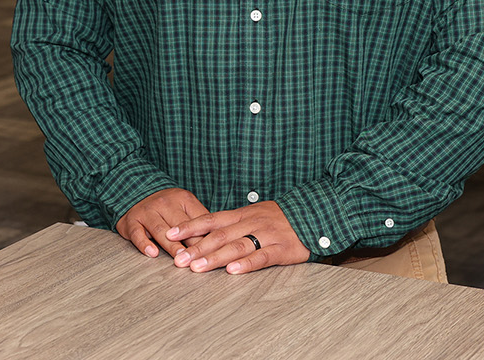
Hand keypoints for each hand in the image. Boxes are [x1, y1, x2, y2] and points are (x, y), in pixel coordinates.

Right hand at [116, 188, 208, 258]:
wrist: (136, 194)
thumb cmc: (167, 207)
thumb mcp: (185, 206)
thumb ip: (201, 221)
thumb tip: (222, 240)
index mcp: (182, 198)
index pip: (198, 219)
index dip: (207, 237)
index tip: (215, 252)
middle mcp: (164, 202)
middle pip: (180, 225)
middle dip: (191, 243)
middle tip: (200, 259)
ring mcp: (147, 211)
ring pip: (160, 230)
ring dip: (171, 245)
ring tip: (179, 258)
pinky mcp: (132, 221)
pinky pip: (137, 233)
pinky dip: (144, 244)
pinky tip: (152, 253)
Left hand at [166, 201, 309, 274]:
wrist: (314, 212)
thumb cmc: (279, 217)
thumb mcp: (253, 214)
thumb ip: (232, 224)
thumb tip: (204, 233)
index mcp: (241, 214)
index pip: (210, 219)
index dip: (189, 226)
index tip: (169, 233)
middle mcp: (250, 222)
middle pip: (219, 235)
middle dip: (196, 247)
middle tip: (178, 260)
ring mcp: (266, 235)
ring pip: (236, 246)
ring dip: (215, 258)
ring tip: (197, 268)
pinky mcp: (282, 249)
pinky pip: (262, 256)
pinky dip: (246, 264)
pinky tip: (232, 271)